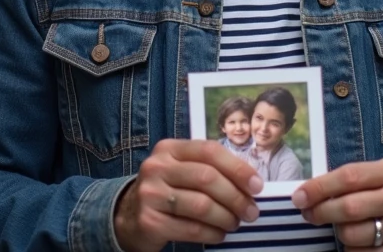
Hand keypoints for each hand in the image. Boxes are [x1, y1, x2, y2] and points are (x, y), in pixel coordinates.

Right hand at [114, 139, 263, 251]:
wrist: (126, 216)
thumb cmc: (165, 191)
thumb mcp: (180, 170)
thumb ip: (208, 169)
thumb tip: (250, 182)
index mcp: (168, 149)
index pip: (210, 151)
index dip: (238, 168)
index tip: (257, 185)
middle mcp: (156, 167)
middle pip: (207, 178)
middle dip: (236, 197)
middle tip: (250, 211)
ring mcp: (150, 194)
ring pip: (202, 205)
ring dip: (226, 217)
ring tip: (234, 223)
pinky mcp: (150, 221)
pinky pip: (192, 228)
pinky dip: (212, 233)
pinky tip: (219, 234)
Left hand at [292, 158, 382, 250]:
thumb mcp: (376, 177)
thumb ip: (347, 180)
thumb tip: (305, 194)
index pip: (348, 177)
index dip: (319, 187)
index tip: (299, 197)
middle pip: (348, 207)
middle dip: (321, 212)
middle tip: (309, 214)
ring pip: (352, 234)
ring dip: (338, 233)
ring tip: (342, 227)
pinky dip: (351, 251)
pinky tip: (357, 242)